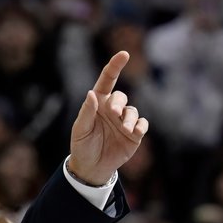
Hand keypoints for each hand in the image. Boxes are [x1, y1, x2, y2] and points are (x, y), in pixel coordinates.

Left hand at [67, 51, 148, 186]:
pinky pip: (142, 124)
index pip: (108, 80)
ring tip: (124, 129)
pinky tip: (134, 132)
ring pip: (133, 110)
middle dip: (119, 103)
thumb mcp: (80, 130)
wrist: (92, 168)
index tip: (124, 54)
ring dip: (130, 118)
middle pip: (121, 96)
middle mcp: (113, 109)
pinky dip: (140, 126)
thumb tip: (92, 93)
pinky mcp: (134, 134)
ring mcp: (124, 121)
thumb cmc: (83, 146)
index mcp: (98, 103)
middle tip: (114, 115)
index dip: (115, 65)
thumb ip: (86, 111)